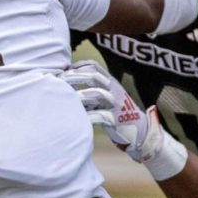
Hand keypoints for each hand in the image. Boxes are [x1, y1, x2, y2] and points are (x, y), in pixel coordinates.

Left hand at [61, 60, 186, 178]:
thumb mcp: (104, 97)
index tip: (63, 71)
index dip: (77, 65)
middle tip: (59, 81)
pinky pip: (100, 115)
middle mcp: (115, 90)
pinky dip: (87, 116)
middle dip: (74, 76)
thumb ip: (91, 88)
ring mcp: (116, 104)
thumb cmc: (114, 113)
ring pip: (98, 93)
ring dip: (80, 95)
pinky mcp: (116, 119)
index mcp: (110, 82)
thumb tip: (64, 82)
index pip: (94, 66)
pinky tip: (78, 118)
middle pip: (94, 76)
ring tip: (67, 99)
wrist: (139, 132)